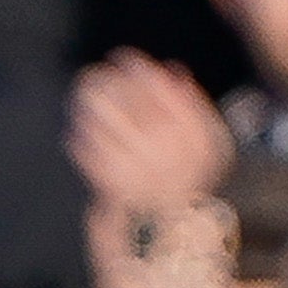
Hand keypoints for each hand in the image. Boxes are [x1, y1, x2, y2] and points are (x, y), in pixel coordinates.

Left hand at [66, 53, 231, 217]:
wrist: (175, 229)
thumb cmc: (191, 180)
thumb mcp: (209, 144)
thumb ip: (194, 107)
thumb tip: (175, 69)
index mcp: (192, 134)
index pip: (159, 88)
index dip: (138, 68)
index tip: (124, 58)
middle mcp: (166, 148)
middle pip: (127, 100)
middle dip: (106, 81)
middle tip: (93, 74)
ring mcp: (138, 167)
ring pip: (104, 122)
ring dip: (88, 104)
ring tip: (81, 96)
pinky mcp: (114, 186)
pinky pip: (91, 152)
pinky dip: (81, 138)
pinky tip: (78, 130)